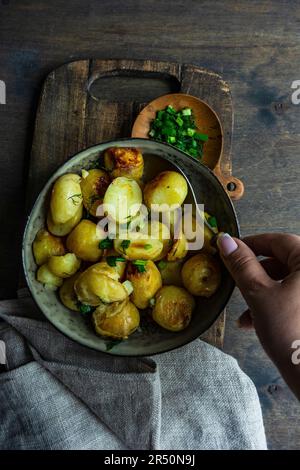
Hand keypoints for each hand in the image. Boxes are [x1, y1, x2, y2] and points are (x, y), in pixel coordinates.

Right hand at [217, 232, 299, 399]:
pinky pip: (293, 296)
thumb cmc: (290, 332)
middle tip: (235, 281)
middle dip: (254, 274)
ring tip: (243, 312)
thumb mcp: (259, 294)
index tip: (229, 250)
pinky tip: (254, 323)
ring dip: (261, 293)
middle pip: (282, 261)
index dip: (251, 243)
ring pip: (285, 281)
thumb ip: (242, 265)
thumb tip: (226, 241)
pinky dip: (273, 304)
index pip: (278, 241)